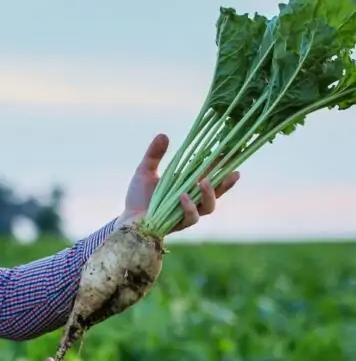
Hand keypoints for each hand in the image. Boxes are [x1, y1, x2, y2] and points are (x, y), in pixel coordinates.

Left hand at [118, 133, 239, 232]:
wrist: (126, 220)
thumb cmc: (137, 197)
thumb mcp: (145, 171)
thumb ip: (154, 155)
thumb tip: (163, 134)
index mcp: (187, 186)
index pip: (210, 175)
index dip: (222, 166)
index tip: (230, 152)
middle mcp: (191, 201)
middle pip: (217, 192)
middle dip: (227, 182)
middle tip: (234, 171)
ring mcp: (186, 214)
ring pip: (209, 207)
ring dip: (209, 194)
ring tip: (203, 181)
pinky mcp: (178, 225)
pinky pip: (191, 218)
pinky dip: (188, 207)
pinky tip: (182, 196)